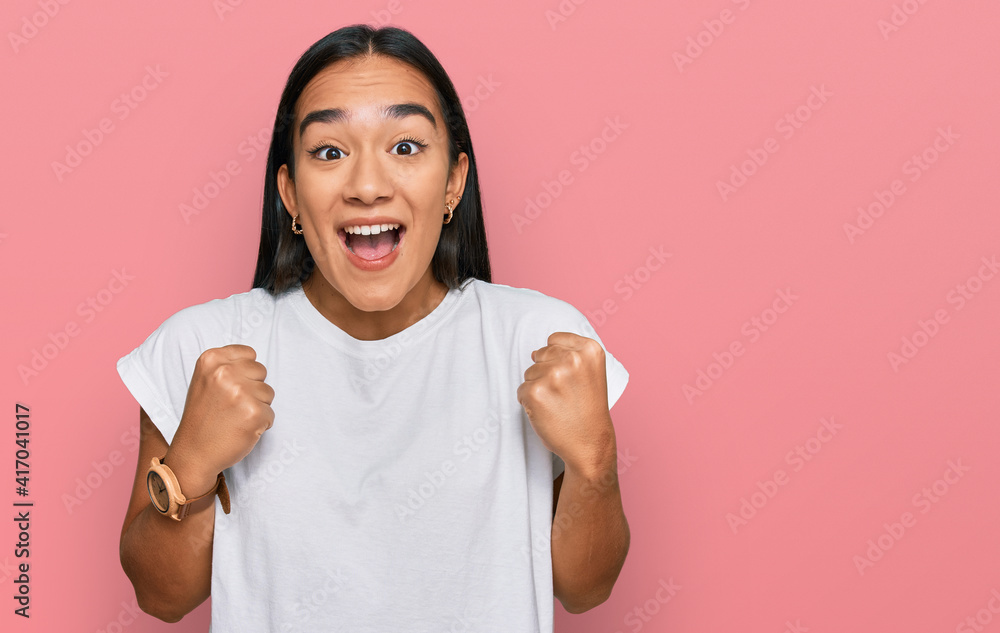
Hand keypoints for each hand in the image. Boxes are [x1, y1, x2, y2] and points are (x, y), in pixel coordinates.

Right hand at [166, 344, 274, 489]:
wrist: (193, 453)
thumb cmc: (202, 418)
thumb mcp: (204, 380)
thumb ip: (227, 366)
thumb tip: (254, 361)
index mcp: (211, 359)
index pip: (249, 354)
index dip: (244, 374)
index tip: (229, 388)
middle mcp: (224, 372)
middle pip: (261, 371)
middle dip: (252, 389)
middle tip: (231, 406)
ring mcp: (240, 392)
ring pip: (268, 392)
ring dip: (257, 406)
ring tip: (235, 418)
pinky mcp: (254, 412)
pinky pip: (271, 413)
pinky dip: (261, 424)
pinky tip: (241, 429)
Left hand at [516, 332, 614, 472]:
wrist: (589, 444)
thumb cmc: (588, 410)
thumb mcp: (591, 372)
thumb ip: (569, 354)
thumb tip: (533, 352)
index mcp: (590, 350)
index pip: (554, 340)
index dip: (558, 360)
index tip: (571, 379)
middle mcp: (572, 359)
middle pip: (540, 355)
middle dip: (546, 373)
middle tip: (565, 395)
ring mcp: (553, 375)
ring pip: (529, 372)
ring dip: (538, 388)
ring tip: (558, 404)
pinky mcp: (535, 392)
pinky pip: (521, 390)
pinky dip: (529, 402)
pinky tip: (547, 412)